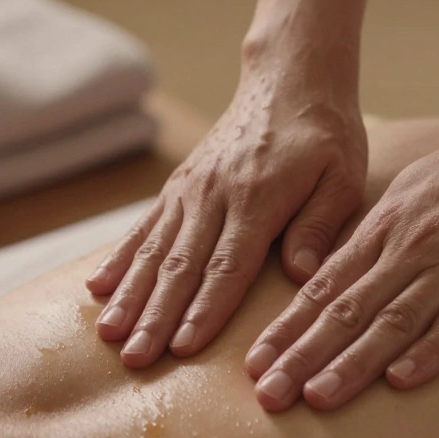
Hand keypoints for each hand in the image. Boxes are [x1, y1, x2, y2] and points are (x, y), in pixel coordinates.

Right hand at [87, 68, 367, 366]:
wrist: (289, 79)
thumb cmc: (325, 134)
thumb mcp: (341, 176)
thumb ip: (319, 226)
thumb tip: (301, 275)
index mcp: (258, 199)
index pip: (228, 266)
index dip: (205, 310)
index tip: (183, 348)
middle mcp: (214, 195)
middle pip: (181, 266)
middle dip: (156, 316)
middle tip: (134, 358)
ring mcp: (191, 189)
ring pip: (155, 250)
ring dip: (130, 295)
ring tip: (108, 334)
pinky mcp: (179, 185)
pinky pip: (144, 226)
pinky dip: (120, 258)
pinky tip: (97, 287)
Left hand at [244, 106, 438, 410]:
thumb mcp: (409, 192)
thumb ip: (373, 237)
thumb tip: (333, 274)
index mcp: (385, 228)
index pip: (323, 287)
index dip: (286, 328)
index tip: (254, 363)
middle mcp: (412, 247)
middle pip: (347, 309)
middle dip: (302, 355)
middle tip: (267, 394)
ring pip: (395, 320)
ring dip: (352, 362)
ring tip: (316, 397)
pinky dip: (430, 352)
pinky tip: (401, 381)